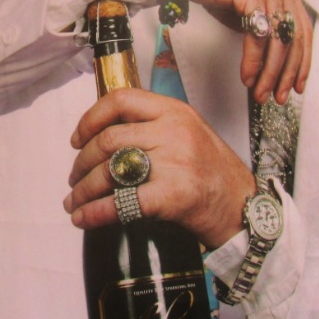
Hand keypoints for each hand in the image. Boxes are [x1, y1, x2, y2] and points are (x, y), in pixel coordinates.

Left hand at [63, 88, 254, 248]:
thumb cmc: (214, 173)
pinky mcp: (173, 196)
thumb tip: (104, 136)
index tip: (77, 138)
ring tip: (74, 202)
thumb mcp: (190, 133)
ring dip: (83, 189)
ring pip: (109, 171)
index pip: (121, 100)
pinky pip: (121, 203)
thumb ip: (154, 127)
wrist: (244, 208)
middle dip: (82, 163)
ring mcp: (174, 162)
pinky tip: (83, 219)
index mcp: (175, 111)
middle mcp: (173, 131)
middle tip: (75, 178)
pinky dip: (94, 213)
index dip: (90, 119)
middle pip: (108, 140)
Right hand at [156, 0, 312, 104]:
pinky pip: (258, 37)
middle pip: (295, 38)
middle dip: (288, 73)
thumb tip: (267, 57)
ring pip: (279, 42)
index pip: (302, 29)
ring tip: (261, 94)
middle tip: (280, 96)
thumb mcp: (241, 3)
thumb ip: (258, 23)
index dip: (302, 61)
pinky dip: (253, 62)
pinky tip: (246, 77)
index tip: (297, 84)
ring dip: (270, 74)